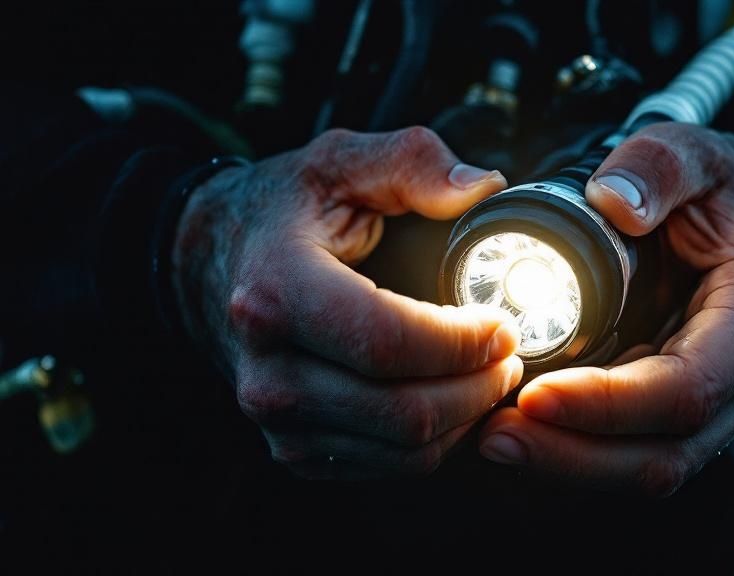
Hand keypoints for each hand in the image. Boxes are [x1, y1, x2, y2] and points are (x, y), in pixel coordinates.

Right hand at [173, 127, 523, 478]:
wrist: (206, 266)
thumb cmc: (280, 213)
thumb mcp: (338, 162)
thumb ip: (412, 161)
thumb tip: (483, 188)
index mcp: (276, 293)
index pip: (388, 343)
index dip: (463, 342)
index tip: (503, 323)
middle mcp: (269, 372)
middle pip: (404, 412)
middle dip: (479, 385)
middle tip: (509, 351)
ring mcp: (277, 422)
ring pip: (406, 451)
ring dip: (466, 416)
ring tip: (489, 372)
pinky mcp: (293, 451)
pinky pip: (390, 466)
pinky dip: (439, 439)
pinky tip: (453, 397)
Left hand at [478, 123, 733, 496]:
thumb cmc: (722, 188)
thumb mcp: (693, 151)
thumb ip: (657, 166)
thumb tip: (615, 204)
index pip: (685, 390)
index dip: (607, 406)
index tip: (531, 395)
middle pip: (665, 455)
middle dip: (573, 456)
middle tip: (492, 436)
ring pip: (653, 469)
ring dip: (570, 464)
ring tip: (495, 439)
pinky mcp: (703, 418)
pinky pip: (642, 455)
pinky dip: (582, 454)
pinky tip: (528, 434)